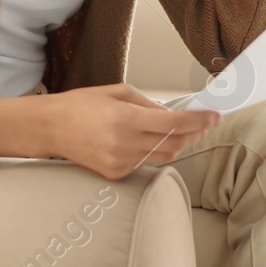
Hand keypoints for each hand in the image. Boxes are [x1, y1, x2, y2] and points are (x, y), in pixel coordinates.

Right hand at [45, 83, 221, 180]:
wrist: (51, 128)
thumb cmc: (80, 105)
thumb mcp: (117, 92)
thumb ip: (148, 104)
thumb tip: (172, 115)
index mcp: (125, 118)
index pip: (174, 123)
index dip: (199, 121)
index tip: (214, 116)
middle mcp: (124, 143)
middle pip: (175, 143)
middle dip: (195, 133)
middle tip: (205, 124)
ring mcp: (120, 162)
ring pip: (164, 156)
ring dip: (179, 144)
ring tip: (186, 132)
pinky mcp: (115, 174)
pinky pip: (146, 163)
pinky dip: (156, 152)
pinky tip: (154, 141)